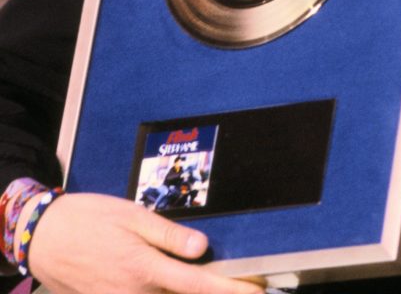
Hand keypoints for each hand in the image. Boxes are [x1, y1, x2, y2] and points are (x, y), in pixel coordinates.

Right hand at [21, 192, 264, 293]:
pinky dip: (164, 293)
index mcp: (144, 268)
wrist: (43, 237)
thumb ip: (168, 234)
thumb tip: (202, 248)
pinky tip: (171, 282)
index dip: (230, 290)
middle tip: (241, 283)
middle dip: (213, 292)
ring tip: (214, 280)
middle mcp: (135, 293)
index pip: (197, 285)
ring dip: (188, 292)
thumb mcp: (131, 216)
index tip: (256, 291)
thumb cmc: (88, 218)